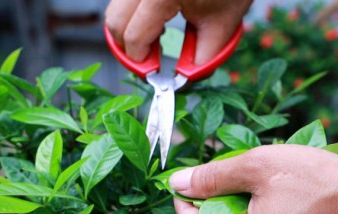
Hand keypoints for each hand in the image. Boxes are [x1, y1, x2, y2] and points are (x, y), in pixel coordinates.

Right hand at [105, 0, 251, 63]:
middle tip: (148, 61)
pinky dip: (133, 15)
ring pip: (116, 9)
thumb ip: (201, 61)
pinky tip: (155, 22)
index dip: (140, 62)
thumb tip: (182, 80)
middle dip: (127, 47)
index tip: (152, 74)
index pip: (134, 36)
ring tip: (154, 40)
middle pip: (114, 21)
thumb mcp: (222, 27)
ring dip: (128, 30)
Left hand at [169, 145, 337, 213]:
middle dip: (211, 205)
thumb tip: (179, 182)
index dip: (184, 206)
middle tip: (211, 177)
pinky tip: (263, 192)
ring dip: (234, 208)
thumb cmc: (318, 182)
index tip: (180, 182)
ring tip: (241, 180)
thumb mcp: (257, 168)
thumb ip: (213, 177)